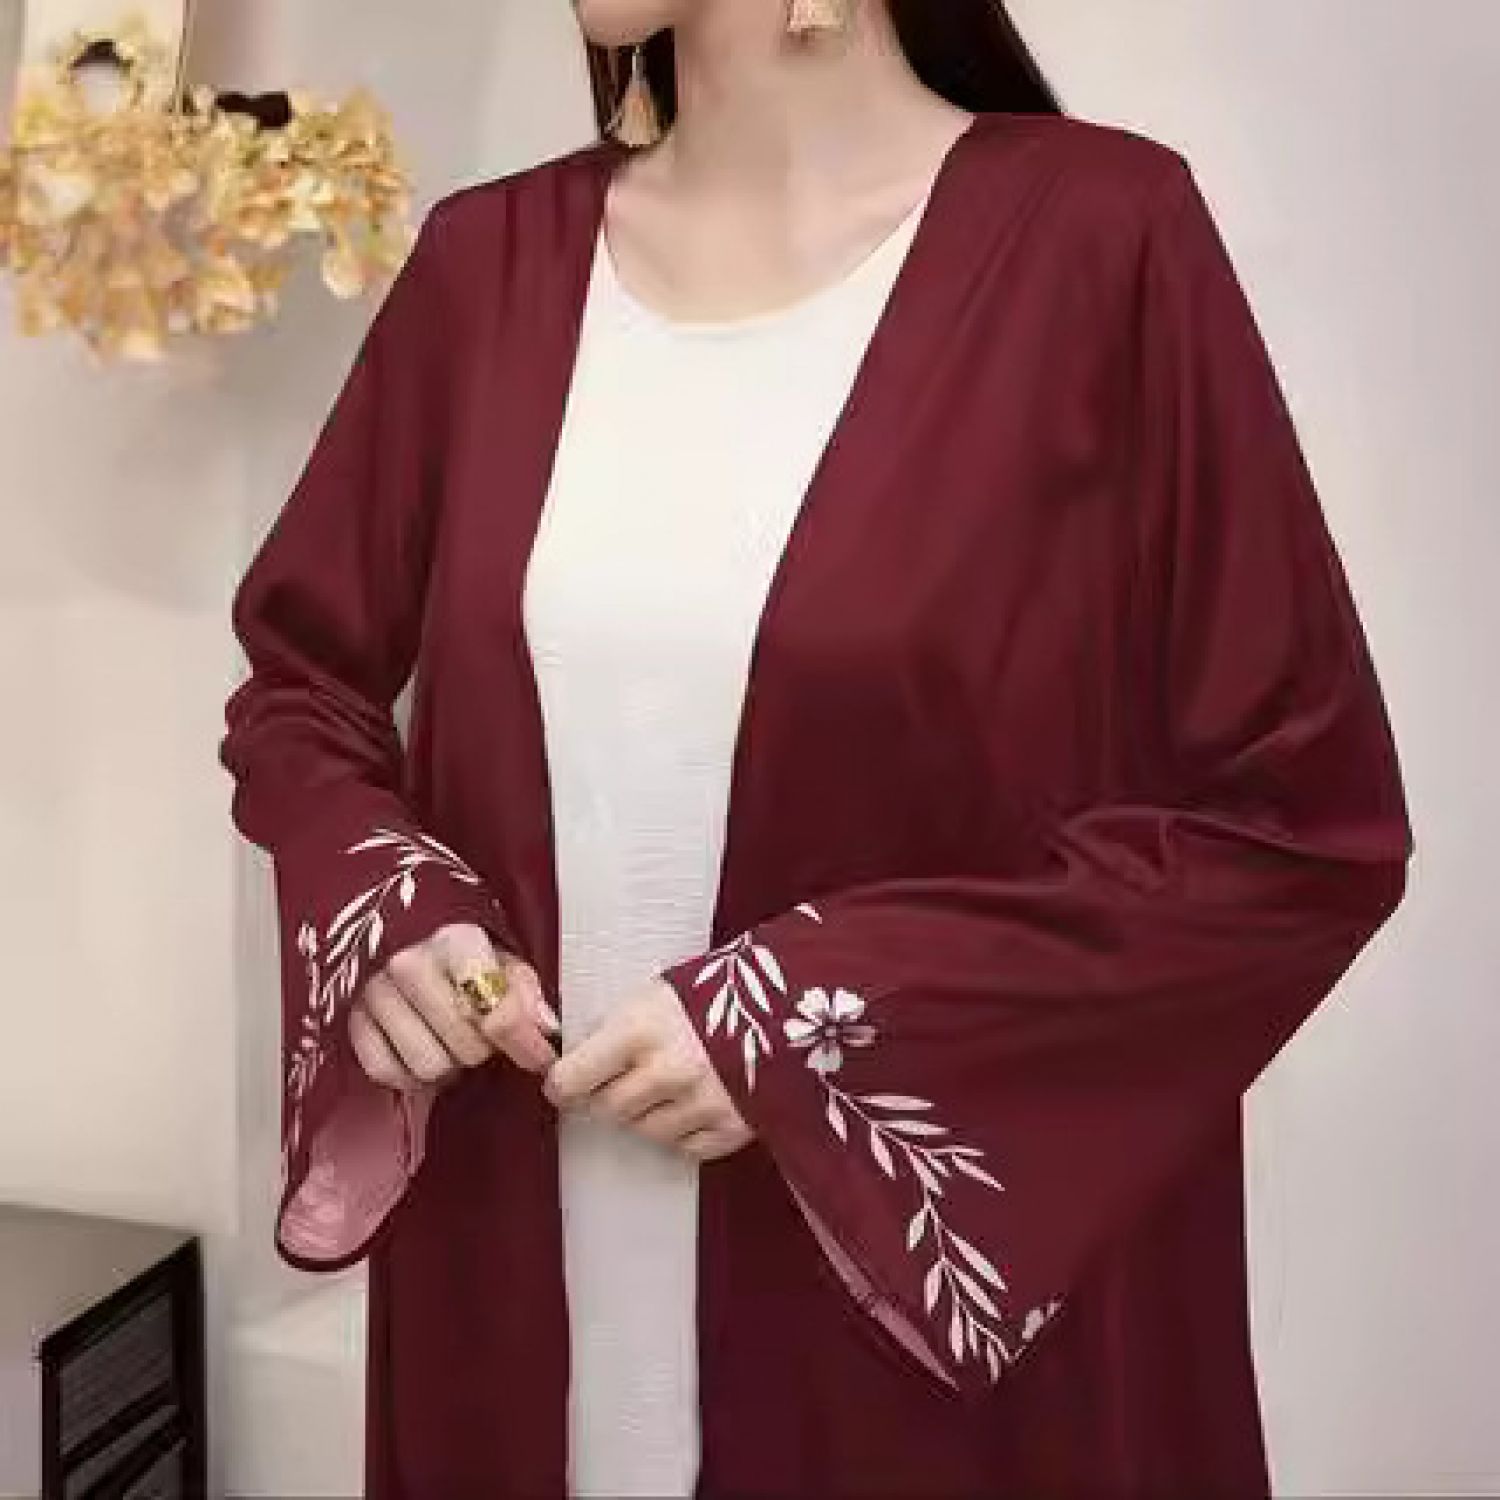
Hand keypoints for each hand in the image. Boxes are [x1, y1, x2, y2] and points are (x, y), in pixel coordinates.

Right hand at [349, 922, 559, 1091]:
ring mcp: (373, 992)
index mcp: (454, 940)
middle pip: (464, 1046)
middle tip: (484, 1035)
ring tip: (452, 1041)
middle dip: (484, 1049)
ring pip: (428, 1066)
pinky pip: (386, 1072)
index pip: (494, 1011)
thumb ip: (524, 989)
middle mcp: (408, 963)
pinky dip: (410, 1074)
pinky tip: (422, 1049)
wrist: (399, 926)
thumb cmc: (458, 946)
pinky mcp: (351, 1020)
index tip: (540, 1058)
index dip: (524, 1043)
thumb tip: (545, 1027)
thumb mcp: (501, 954)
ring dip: (449, 1064)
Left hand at [544, 980, 751, 1160]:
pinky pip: (686, 1147)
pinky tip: (696, 1100)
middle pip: (609, 1108)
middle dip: (609, 1095)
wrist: (794, 1000)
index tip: (562, 1084)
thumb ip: (617, 1027)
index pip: (573, 1077)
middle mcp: (667, 1071)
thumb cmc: (719, 989)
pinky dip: (685, 1130)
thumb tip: (575, 1059)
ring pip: (646, 1130)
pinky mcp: (732, 1127)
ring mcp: (701, 1103)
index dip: (563, 1083)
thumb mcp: (658, 992)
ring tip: (668, 1083)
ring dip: (648, 1113)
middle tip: (622, 1079)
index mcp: (640, 1028)